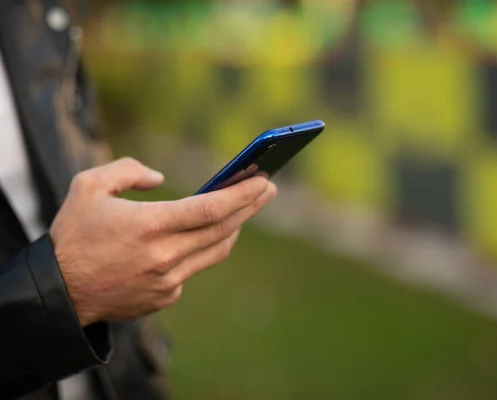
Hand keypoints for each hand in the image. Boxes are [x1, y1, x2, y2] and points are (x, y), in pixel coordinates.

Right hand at [49, 157, 276, 325]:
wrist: (58, 293)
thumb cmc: (72, 235)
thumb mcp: (88, 187)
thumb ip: (127, 171)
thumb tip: (161, 179)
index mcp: (148, 226)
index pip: (210, 209)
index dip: (242, 194)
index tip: (263, 180)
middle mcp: (164, 256)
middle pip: (223, 229)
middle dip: (251, 206)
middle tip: (268, 188)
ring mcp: (168, 281)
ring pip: (215, 250)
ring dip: (234, 227)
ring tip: (245, 207)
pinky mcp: (166, 297)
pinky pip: (193, 268)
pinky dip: (201, 249)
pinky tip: (199, 236)